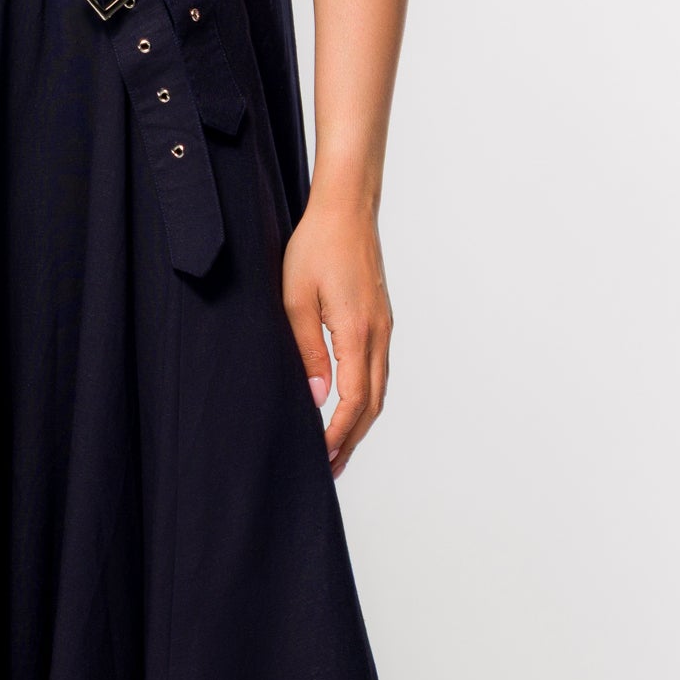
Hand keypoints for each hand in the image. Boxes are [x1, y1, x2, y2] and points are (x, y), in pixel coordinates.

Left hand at [282, 192, 390, 475]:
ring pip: (379, 390)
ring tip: (338, 448)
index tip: (320, 457)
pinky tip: (349, 407)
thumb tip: (314, 397)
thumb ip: (305, 350)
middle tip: (330, 469)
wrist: (347, 210)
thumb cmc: (315, 247)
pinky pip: (377, 370)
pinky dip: (365, 398)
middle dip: (352, 440)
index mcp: (357, 332)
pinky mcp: (380, 320)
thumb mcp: (295, 299)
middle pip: (372, 404)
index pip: (353, 401)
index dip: (337, 434)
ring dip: (360, 423)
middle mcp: (378, 335)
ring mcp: (383, 328)